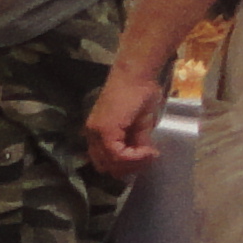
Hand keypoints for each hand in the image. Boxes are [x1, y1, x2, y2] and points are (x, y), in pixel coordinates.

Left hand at [83, 61, 167, 179]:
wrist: (137, 75)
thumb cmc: (139, 94)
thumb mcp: (140, 126)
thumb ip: (137, 143)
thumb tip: (143, 158)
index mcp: (98, 135)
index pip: (106, 162)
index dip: (127, 166)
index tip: (147, 157)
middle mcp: (92, 135)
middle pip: (106, 166)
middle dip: (129, 168)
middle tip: (147, 158)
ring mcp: (96, 133)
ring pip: (111, 163)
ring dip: (133, 163)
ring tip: (149, 153)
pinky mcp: (104, 130)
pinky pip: (117, 155)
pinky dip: (135, 157)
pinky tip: (148, 150)